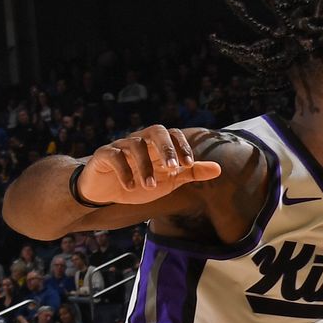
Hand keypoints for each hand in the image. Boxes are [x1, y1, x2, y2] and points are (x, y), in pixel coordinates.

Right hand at [75, 125, 221, 205]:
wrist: (105, 191)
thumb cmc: (140, 182)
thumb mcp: (170, 180)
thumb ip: (191, 173)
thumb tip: (218, 169)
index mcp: (157, 146)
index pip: (173, 134)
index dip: (183, 147)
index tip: (189, 165)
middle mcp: (140, 141)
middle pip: (156, 131)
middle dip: (166, 148)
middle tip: (173, 168)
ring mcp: (121, 146)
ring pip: (135, 145)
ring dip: (145, 167)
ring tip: (150, 187)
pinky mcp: (104, 155)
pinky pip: (114, 156)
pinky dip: (124, 171)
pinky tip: (131, 187)